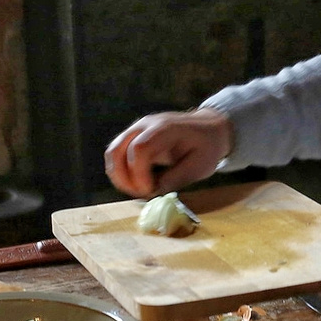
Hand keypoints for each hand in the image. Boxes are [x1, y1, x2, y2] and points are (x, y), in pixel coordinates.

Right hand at [104, 109, 233, 197]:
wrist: (208, 128)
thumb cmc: (207, 147)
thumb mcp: (199, 167)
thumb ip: (175, 179)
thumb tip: (152, 192)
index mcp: (165, 128)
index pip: (139, 149)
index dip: (139, 174)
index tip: (150, 190)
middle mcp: (145, 125)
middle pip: (117, 150)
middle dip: (123, 178)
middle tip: (141, 194)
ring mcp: (136, 129)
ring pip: (112, 152)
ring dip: (119, 177)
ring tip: (139, 191)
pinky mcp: (133, 137)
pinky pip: (117, 154)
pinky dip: (121, 172)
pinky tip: (137, 184)